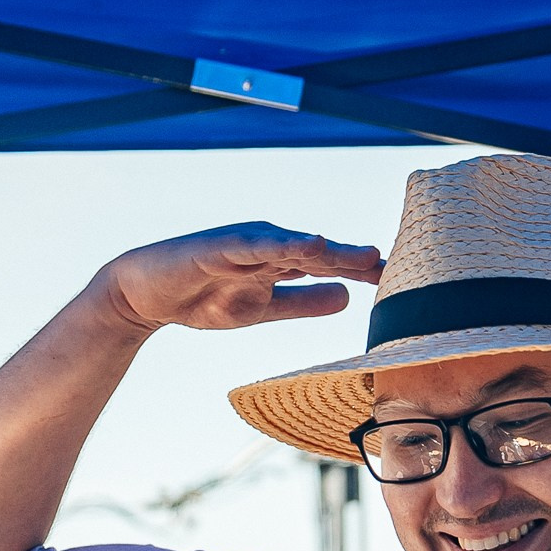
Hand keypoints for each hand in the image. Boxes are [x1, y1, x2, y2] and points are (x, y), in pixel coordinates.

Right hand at [98, 222, 382, 335]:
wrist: (146, 295)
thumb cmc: (204, 297)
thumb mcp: (263, 308)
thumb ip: (303, 302)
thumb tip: (346, 299)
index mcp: (282, 259)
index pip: (331, 265)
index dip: (364, 272)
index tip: (404, 283)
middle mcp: (270, 244)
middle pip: (323, 252)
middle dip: (358, 260)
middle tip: (398, 268)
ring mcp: (247, 242)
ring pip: (296, 245)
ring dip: (332, 249)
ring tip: (366, 255)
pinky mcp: (221, 245)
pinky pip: (257, 244)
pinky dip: (285, 244)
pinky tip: (311, 244)